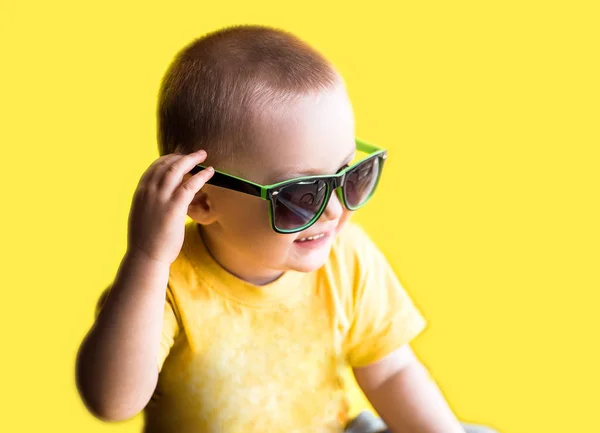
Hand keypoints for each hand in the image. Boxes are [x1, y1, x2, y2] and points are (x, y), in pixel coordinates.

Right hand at [126, 149, 214, 264]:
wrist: (145, 256)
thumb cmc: (146, 240)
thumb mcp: (143, 215)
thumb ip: (150, 202)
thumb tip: (158, 199)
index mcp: (140, 192)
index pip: (154, 167)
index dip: (168, 159)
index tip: (179, 157)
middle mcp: (149, 191)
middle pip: (166, 165)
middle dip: (182, 156)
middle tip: (196, 154)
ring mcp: (161, 198)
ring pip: (177, 170)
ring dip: (192, 160)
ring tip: (203, 155)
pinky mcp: (174, 207)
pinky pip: (190, 185)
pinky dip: (201, 175)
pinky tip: (210, 172)